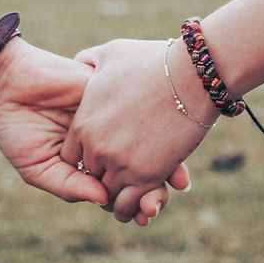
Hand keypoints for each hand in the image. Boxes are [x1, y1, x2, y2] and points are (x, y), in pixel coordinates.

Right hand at [0, 39, 179, 224]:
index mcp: (88, 161)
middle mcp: (106, 140)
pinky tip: (168, 148)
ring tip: (175, 184)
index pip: (117, 187)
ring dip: (164, 164)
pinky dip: (159, 130)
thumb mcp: (37, 166)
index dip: (133, 203)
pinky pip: (142, 113)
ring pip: (148, 143)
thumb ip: (68, 185)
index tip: (145, 217)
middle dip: (153, 189)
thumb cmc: (16, 127)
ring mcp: (113, 118)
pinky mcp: (115, 94)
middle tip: (157, 205)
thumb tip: (103, 201)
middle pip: (139, 168)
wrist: (8, 82)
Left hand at [64, 38, 217, 221]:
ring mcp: (120, 163)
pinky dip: (134, 208)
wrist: (191, 74)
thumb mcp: (111, 54)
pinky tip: (144, 203)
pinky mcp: (147, 176)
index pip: (71, 158)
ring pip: (108, 196)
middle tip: (118, 178)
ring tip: (131, 195)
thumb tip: (80, 62)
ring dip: (118, 198)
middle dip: (102, 178)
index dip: (86, 159)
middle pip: (89, 178)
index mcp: (83, 123)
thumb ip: (89, 61)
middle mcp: (96, 147)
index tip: (102, 157)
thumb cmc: (153, 61)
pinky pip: (130, 204)